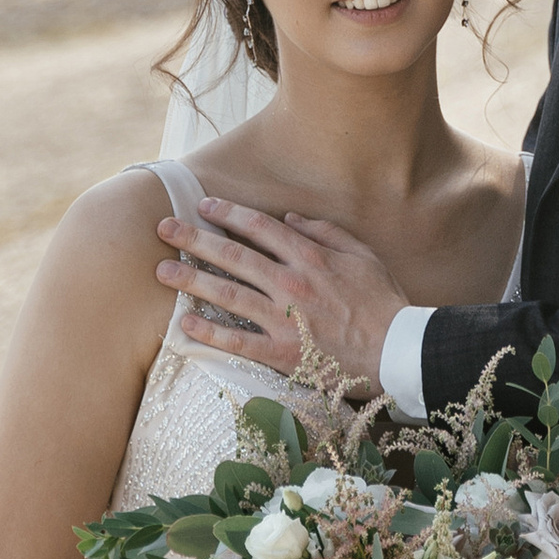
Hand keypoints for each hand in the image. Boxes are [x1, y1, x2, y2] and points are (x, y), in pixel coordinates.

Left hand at [154, 201, 408, 386]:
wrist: (397, 351)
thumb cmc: (383, 302)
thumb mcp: (363, 255)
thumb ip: (326, 232)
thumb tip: (291, 218)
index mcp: (311, 257)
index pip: (261, 228)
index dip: (229, 213)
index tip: (204, 205)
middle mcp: (291, 284)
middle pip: (233, 256)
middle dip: (195, 239)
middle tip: (163, 228)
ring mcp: (284, 320)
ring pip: (228, 295)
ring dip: (191, 281)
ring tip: (162, 271)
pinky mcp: (281, 353)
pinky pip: (237, 341)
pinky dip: (208, 333)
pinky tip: (184, 324)